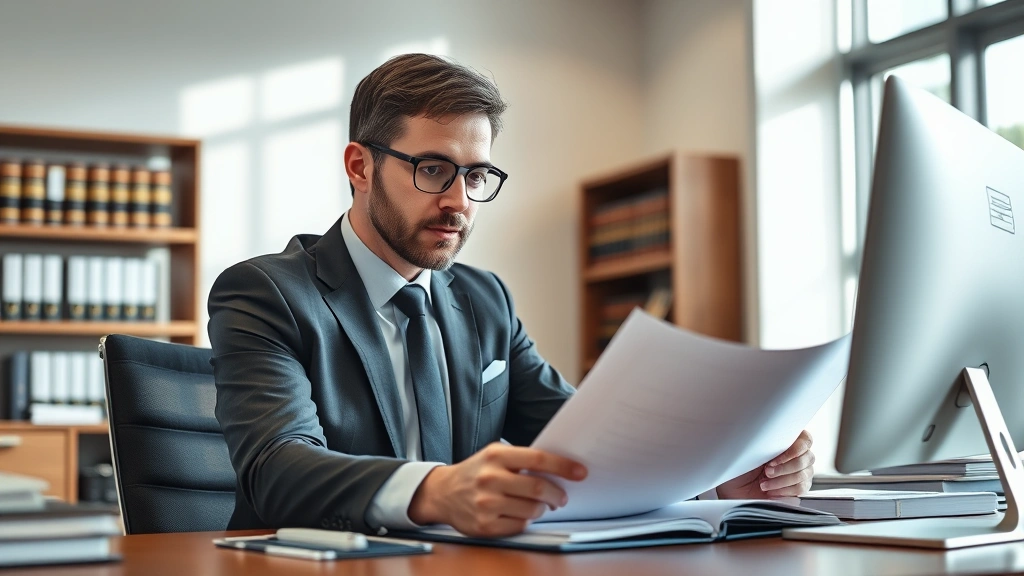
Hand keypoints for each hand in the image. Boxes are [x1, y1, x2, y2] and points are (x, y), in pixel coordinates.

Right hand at [407, 443, 586, 536]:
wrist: (443, 493)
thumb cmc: (477, 472)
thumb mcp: (494, 455)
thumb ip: (522, 460)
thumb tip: (559, 469)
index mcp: (496, 456)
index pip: (538, 459)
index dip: (563, 466)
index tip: (580, 472)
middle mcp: (490, 478)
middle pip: (538, 488)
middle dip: (557, 494)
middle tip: (562, 497)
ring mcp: (486, 503)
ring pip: (531, 510)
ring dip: (542, 508)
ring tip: (538, 504)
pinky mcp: (484, 525)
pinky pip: (519, 526)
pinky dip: (526, 520)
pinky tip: (520, 513)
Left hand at [715, 430, 814, 498]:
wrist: (733, 488)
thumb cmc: (740, 465)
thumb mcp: (749, 449)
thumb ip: (766, 440)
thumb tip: (772, 431)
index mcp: (786, 440)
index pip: (805, 439)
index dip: (794, 450)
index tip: (773, 459)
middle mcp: (796, 454)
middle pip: (807, 458)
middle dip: (784, 468)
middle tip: (766, 472)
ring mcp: (799, 472)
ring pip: (803, 475)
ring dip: (781, 481)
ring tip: (763, 484)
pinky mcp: (797, 488)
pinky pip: (800, 489)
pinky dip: (783, 491)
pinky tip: (771, 491)